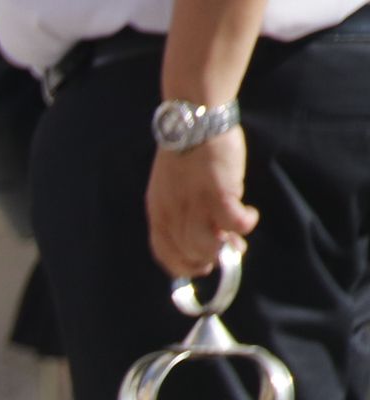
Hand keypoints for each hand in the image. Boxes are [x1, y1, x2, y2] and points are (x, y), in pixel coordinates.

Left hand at [147, 130, 256, 280]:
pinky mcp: (219, 194)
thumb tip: (214, 237)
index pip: (165, 253)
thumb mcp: (174, 188)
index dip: (183, 266)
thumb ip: (186, 212)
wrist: (194, 121)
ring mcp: (195, 205)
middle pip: (189, 253)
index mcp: (158, 212)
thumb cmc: (187, 153)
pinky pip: (235, 223)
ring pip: (209, 246)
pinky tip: (250, 215)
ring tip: (237, 235)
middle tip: (228, 250)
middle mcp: (173, 213)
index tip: (199, 268)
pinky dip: (246, 224)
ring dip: (226, 245)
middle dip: (210, 257)